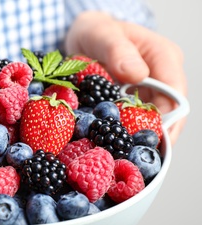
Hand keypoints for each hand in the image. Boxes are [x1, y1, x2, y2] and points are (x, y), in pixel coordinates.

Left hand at [65, 11, 186, 143]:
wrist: (85, 37)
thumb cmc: (96, 31)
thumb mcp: (102, 34)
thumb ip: (118, 50)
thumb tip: (136, 74)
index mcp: (163, 57)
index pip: (175, 92)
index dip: (167, 118)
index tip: (151, 137)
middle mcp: (160, 77)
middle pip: (168, 113)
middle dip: (154, 135)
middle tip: (136, 156)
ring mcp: (148, 91)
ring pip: (152, 120)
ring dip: (140, 138)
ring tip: (126, 157)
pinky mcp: (133, 101)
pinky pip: (134, 121)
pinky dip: (126, 134)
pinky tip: (115, 147)